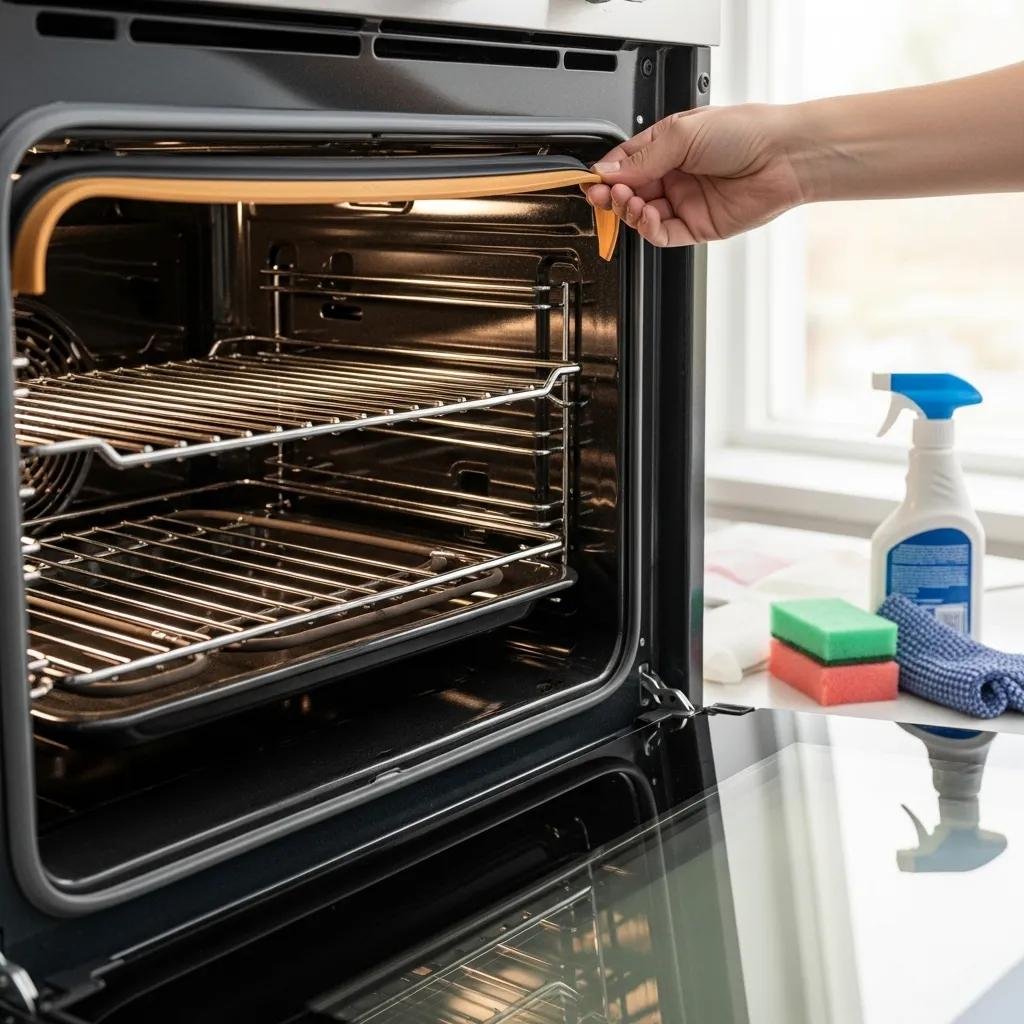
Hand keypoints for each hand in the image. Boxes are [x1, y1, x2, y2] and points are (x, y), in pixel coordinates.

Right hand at [584, 105, 808, 246]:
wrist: (785, 156)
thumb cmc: (746, 131)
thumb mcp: (682, 134)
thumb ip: (642, 158)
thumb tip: (608, 172)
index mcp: (669, 146)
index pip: (626, 163)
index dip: (607, 174)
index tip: (592, 180)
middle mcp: (676, 174)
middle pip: (630, 192)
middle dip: (613, 195)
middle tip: (603, 195)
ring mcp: (686, 202)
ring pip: (642, 215)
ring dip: (629, 211)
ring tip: (629, 202)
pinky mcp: (697, 226)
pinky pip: (663, 234)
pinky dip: (648, 229)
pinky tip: (646, 215)